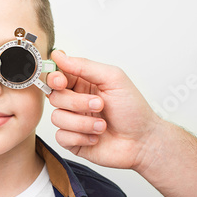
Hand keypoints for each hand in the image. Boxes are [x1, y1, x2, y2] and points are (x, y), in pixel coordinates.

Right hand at [47, 50, 161, 170]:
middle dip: (77, 102)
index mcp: (83, 83)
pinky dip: (80, 137)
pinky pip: (61, 137)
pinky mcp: (72, 140)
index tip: (61, 82)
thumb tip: (59, 55)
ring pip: (56, 117)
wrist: (142, 141)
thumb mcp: (113, 79)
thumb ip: (84, 66)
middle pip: (54, 96)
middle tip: (99, 105)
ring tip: (102, 125)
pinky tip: (95, 137)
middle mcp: (75, 101)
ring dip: (82, 123)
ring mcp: (72, 121)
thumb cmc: (133, 110)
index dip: (54, 78)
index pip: (57, 75)